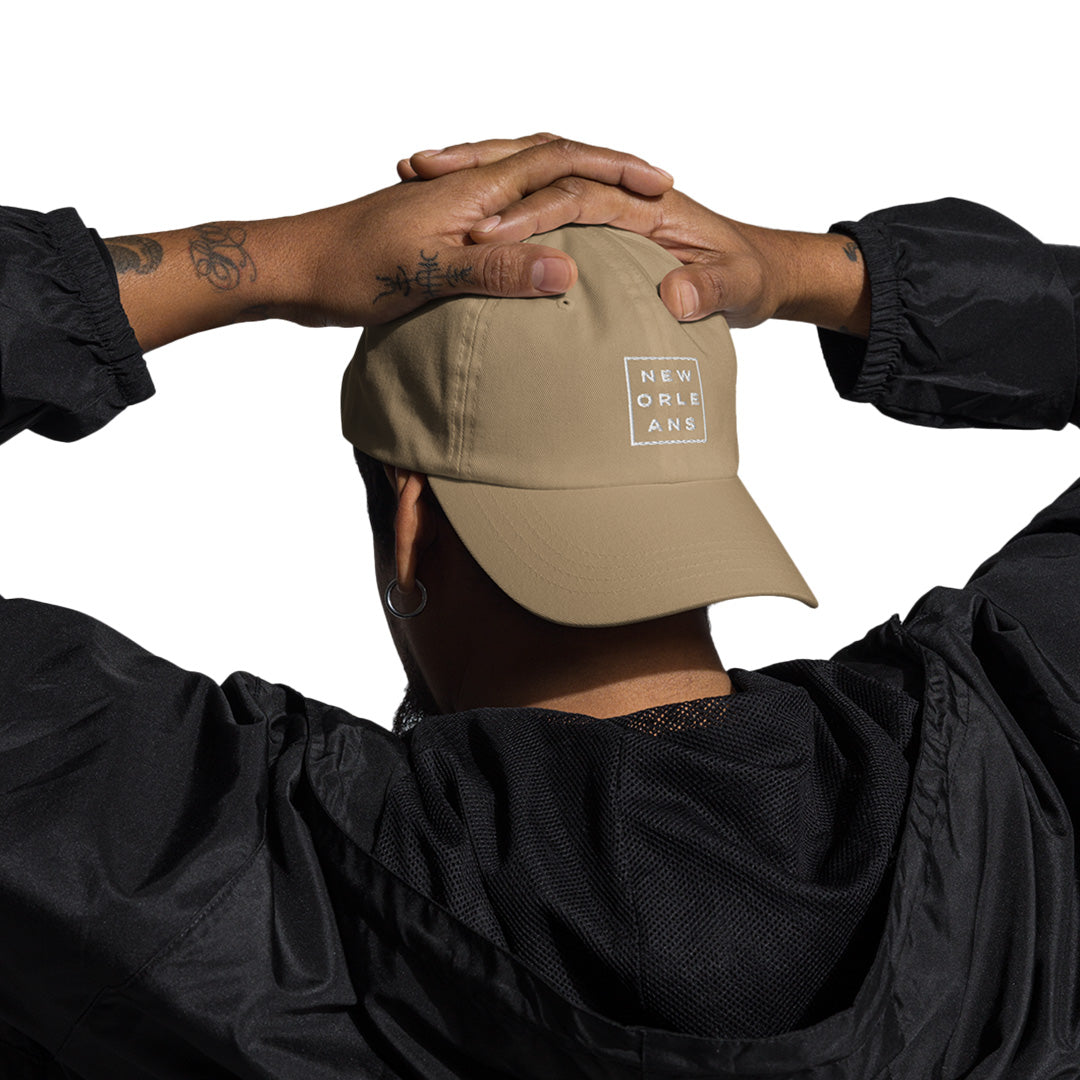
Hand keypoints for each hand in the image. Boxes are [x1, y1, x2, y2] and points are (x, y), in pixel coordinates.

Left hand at [281, 136, 672, 326]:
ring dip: (570, 180)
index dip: (614, 168)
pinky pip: (502, 207)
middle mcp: (466, 186)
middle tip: (648, 183)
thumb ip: (497, 272)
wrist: (290, 267)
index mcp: (474, 191)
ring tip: (606, 198)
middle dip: (603, 165)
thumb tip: (567, 270)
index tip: (659, 184)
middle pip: (548, 156)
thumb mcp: (427, 276)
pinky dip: (534, 210)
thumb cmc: (349, 270)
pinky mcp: (435, 226)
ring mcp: (450, 203)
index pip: (560, 161)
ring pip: (524, 178)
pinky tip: (534, 236)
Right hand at [404, 135, 868, 334]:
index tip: (484, 235)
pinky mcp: (599, 230)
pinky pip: (539, 208)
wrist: (767, 272)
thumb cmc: (752, 276)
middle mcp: (622, 199)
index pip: (577, 195)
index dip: (530, 213)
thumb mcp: (740, 287)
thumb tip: (676, 294)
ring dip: (478, 176)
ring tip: (420, 174)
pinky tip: (455, 222)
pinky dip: (496, 207)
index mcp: (650, 205)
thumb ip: (710, 290)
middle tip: (421, 172)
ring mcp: (606, 212)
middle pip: (541, 170)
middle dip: (482, 171)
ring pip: (531, 181)